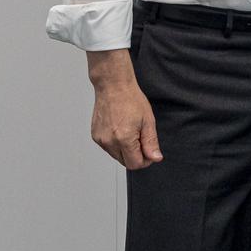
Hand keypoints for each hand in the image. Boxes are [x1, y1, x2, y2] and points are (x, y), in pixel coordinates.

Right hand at [86, 49, 162, 169]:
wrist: (113, 87)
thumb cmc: (131, 99)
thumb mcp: (148, 121)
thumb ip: (151, 142)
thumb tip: (155, 158)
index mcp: (123, 139)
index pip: (134, 164)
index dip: (145, 161)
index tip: (150, 152)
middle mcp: (109, 142)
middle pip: (125, 162)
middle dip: (136, 155)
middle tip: (141, 138)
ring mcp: (100, 139)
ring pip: (116, 155)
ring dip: (125, 150)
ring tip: (131, 130)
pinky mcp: (95, 136)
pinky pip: (108, 147)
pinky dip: (116, 143)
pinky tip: (121, 129)